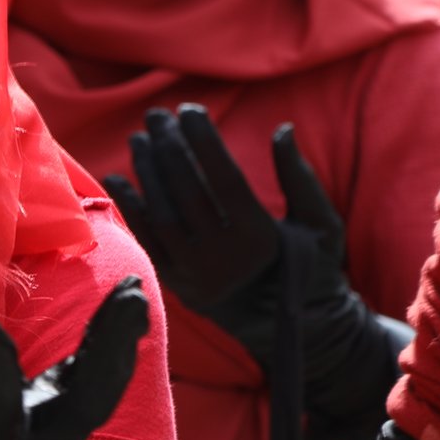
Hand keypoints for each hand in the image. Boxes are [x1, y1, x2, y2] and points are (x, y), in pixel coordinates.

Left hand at [103, 107, 398, 428]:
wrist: (294, 331)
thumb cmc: (313, 269)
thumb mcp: (320, 225)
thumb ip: (299, 177)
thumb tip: (283, 129)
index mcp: (260, 239)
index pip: (224, 178)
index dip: (204, 140)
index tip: (190, 109)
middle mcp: (224, 258)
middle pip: (187, 190)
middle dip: (169, 147)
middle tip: (157, 115)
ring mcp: (196, 275)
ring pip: (162, 213)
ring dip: (147, 172)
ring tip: (139, 138)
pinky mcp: (177, 286)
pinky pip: (147, 242)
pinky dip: (132, 209)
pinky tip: (118, 177)